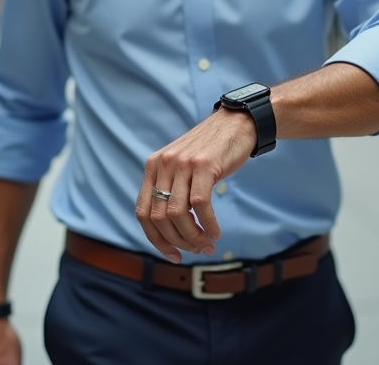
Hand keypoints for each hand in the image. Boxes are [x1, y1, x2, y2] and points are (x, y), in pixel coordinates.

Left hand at [136, 109, 256, 262]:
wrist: (236, 122)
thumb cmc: (211, 150)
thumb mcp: (182, 166)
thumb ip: (171, 189)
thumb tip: (170, 231)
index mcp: (153, 166)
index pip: (143, 213)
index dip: (156, 240)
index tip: (174, 255)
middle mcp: (163, 164)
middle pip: (160, 218)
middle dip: (178, 242)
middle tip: (197, 250)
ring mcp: (182, 163)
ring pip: (177, 214)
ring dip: (193, 237)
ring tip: (207, 245)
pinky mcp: (204, 164)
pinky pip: (200, 204)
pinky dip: (208, 224)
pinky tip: (216, 232)